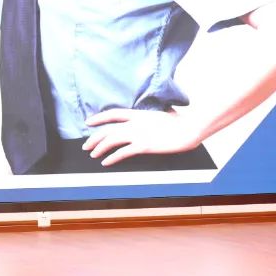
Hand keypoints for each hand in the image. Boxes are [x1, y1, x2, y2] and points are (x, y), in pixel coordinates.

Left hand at [83, 108, 203, 166]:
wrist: (189, 129)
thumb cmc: (180, 122)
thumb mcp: (162, 114)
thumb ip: (152, 116)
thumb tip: (153, 116)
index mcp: (138, 114)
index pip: (112, 114)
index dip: (98, 118)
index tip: (88, 122)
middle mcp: (134, 123)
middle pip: (107, 130)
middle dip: (94, 138)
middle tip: (85, 145)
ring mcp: (138, 134)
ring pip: (111, 140)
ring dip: (99, 148)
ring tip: (92, 154)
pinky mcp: (143, 145)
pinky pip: (122, 152)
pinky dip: (112, 158)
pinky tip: (106, 162)